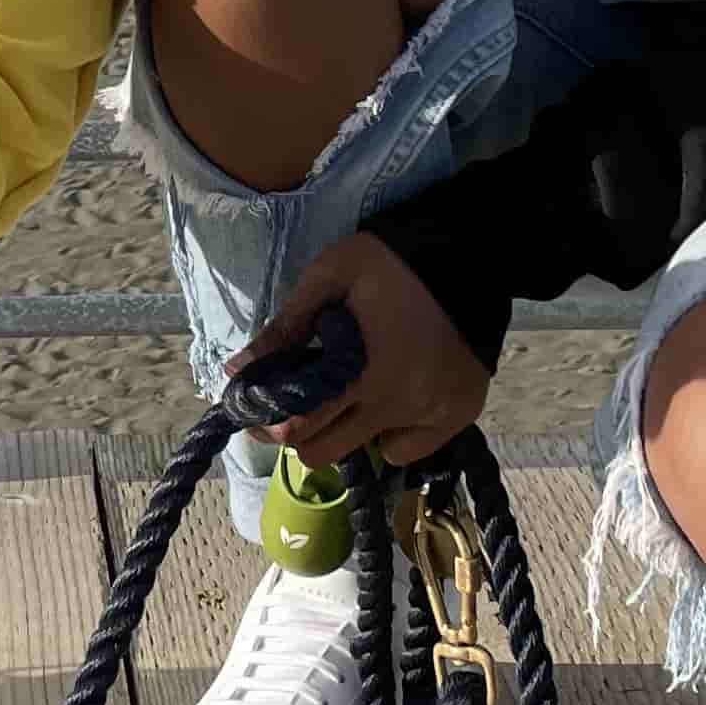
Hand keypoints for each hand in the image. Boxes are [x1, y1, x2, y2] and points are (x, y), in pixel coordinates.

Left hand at [231, 234, 490, 472]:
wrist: (469, 252)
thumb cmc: (390, 261)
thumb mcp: (328, 279)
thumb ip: (285, 328)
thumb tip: (236, 370)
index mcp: (367, 374)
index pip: (301, 426)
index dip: (268, 422)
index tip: (256, 410)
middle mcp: (403, 407)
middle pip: (327, 452)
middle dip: (302, 430)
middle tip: (302, 399)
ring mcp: (436, 415)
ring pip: (369, 452)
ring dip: (350, 429)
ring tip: (353, 389)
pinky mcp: (460, 414)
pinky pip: (409, 447)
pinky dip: (392, 430)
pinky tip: (392, 394)